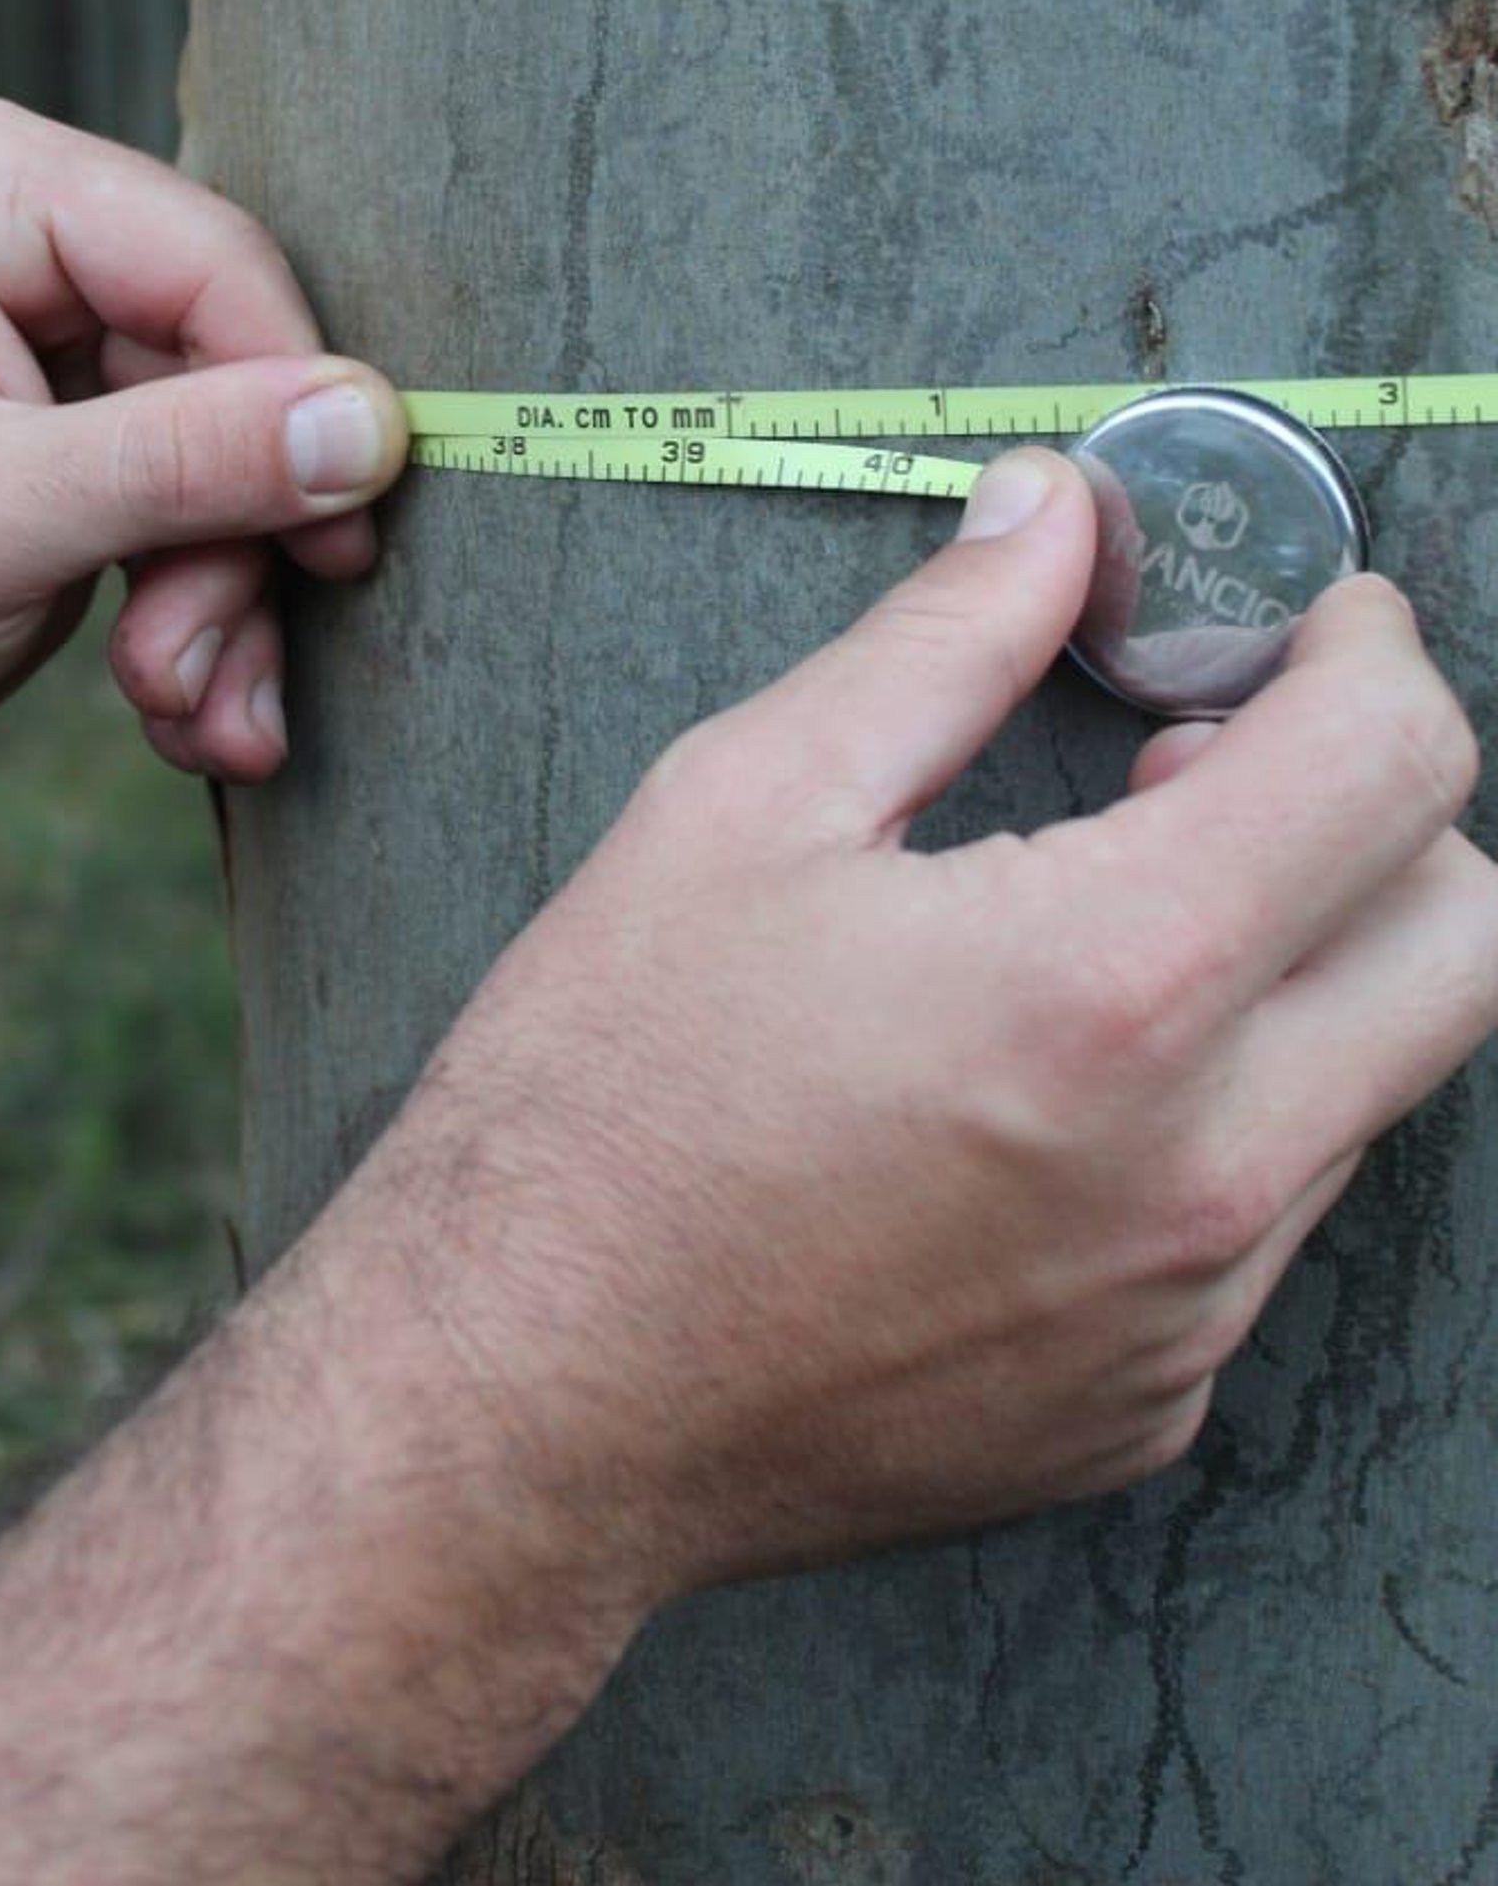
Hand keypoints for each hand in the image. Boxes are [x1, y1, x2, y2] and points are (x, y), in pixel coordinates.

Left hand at [0, 96, 408, 826]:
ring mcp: (74, 337)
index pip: (210, 263)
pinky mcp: (100, 432)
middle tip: (204, 670)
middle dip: (235, 543)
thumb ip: (184, 464)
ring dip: (228, 605)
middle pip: (241, 371)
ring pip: (245, 456)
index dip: (290, 400)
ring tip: (187, 710)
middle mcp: (39, 237)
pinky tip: (189, 709)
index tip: (335, 534)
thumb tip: (365, 425)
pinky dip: (213, 617)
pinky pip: (215, 506)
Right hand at [339, 449, 1493, 1605]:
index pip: (1394, 769)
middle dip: (1380, 812)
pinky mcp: (1149, 1407)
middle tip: (1206, 770)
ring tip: (1087, 926)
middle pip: (1462, 939)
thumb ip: (945, 638)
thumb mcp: (744, 803)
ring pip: (1366, 1084)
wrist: (516, 1408)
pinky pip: (1259, 1220)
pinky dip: (1207, 1117)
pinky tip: (1034, 1093)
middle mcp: (1202, 1167)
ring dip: (1286, 965)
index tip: (1306, 626)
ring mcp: (1189, 1312)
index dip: (1368, 651)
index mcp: (1112, 983)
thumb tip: (1053, 509)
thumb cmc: (601, 1100)